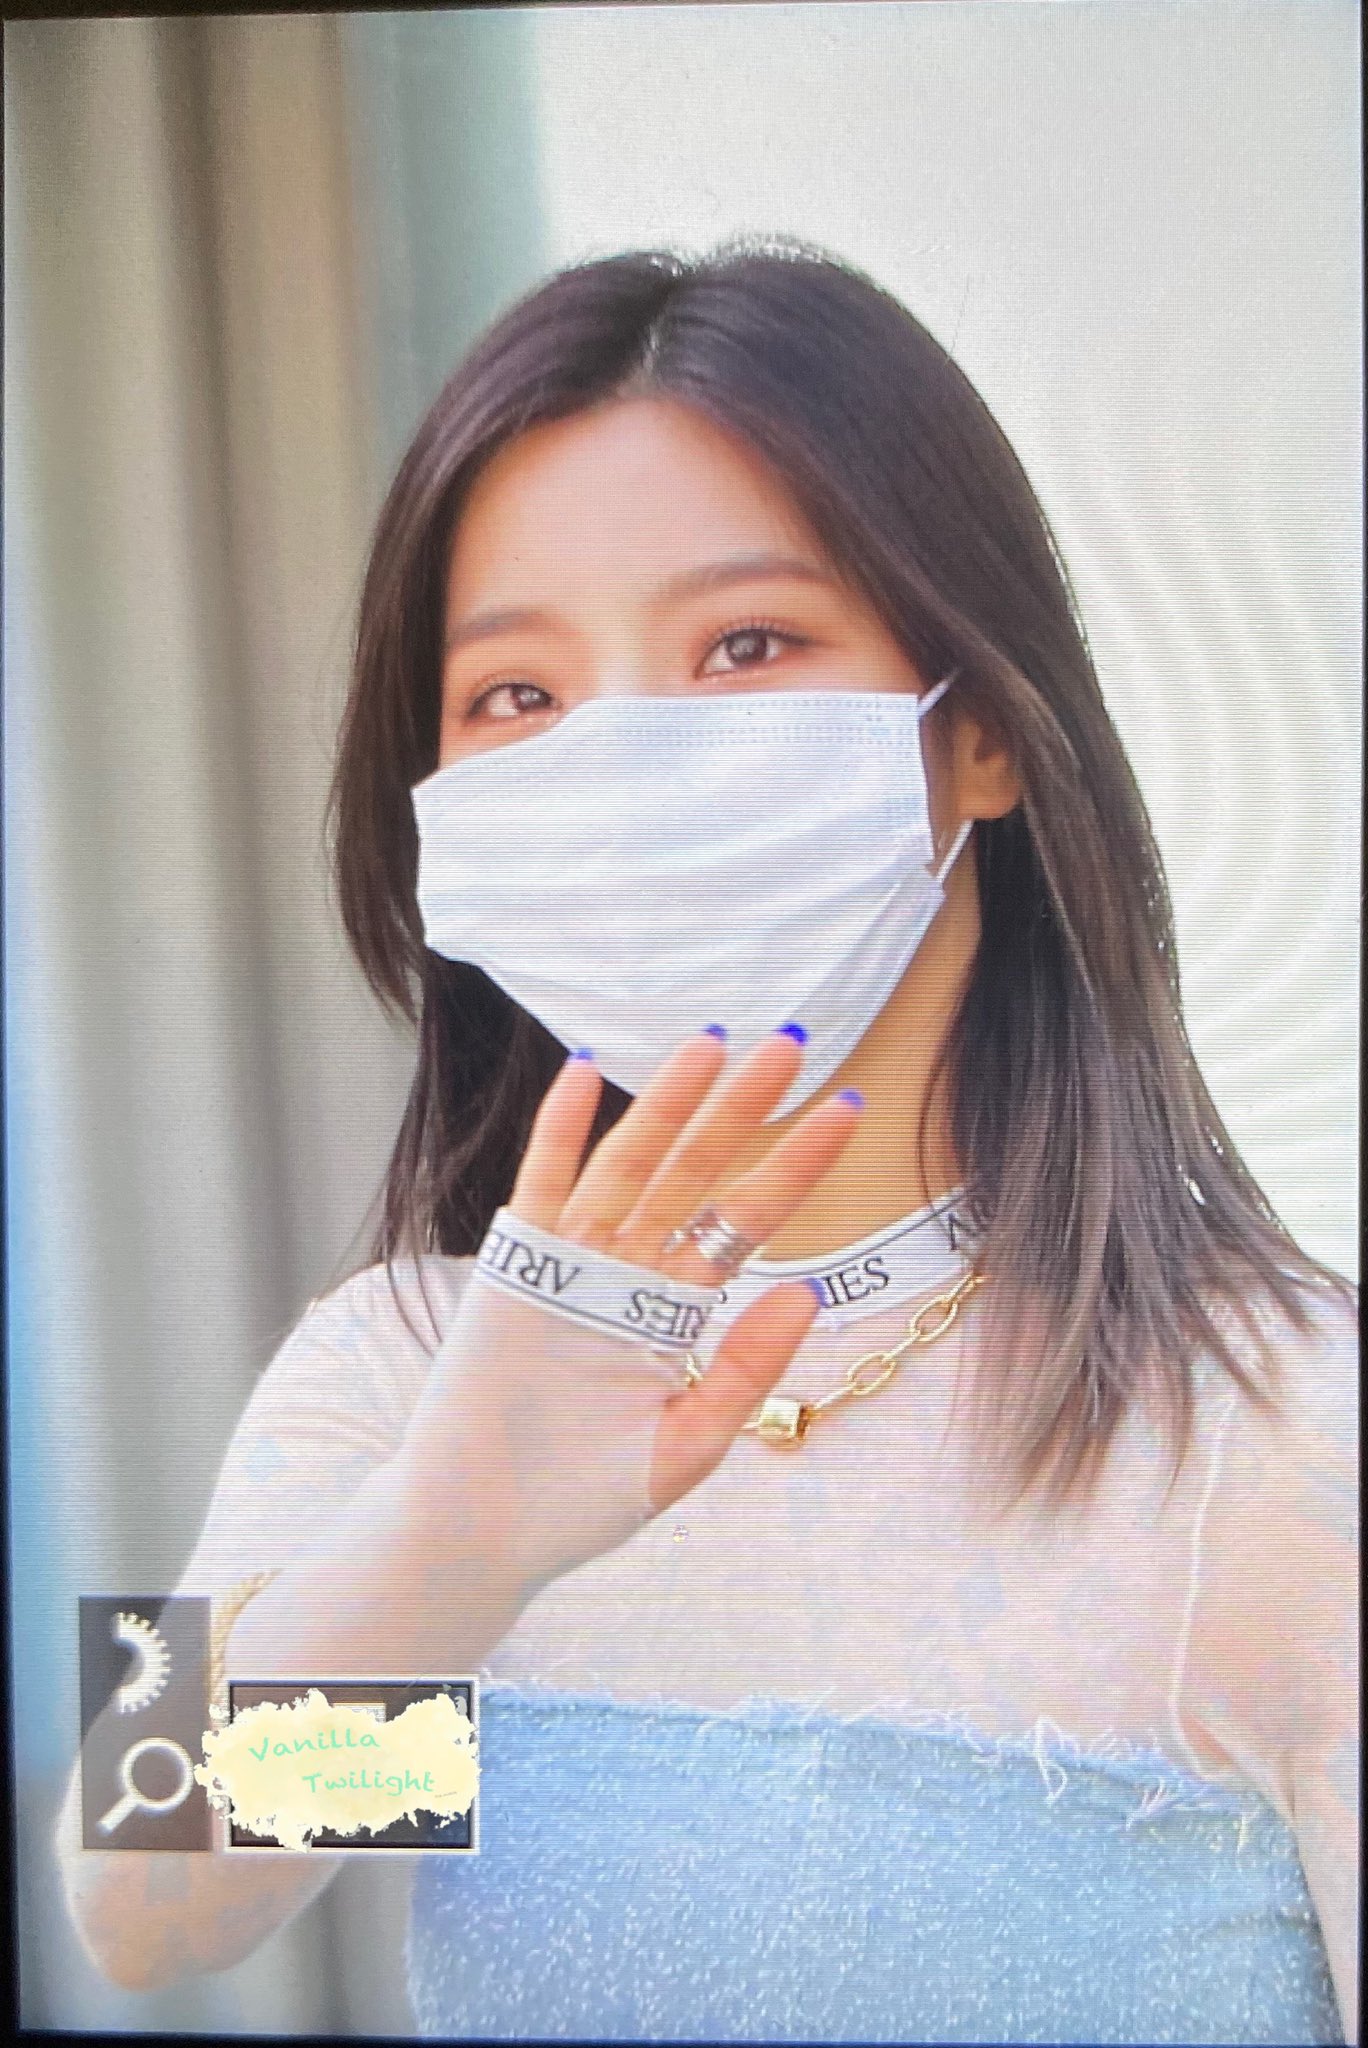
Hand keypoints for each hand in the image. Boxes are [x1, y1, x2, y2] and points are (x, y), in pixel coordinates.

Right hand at [395, 1027, 860, 1598]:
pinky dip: (558, 1130)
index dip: (794, 1164)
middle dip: (743, 1108)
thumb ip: (744, 1370)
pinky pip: (541, 1186)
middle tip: (793, 1041)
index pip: (749, 1219)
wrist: (485, 1533)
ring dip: (667, 1103)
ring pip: (628, 1164)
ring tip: (713, 1044)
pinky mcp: (515, 1268)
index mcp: (674, 1309)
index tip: (844, 1109)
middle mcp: (628, 1272)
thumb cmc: (580, 1501)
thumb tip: (806, 1291)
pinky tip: (583, 1074)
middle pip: (697, 1172)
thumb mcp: (688, 1445)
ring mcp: (571, 1264)